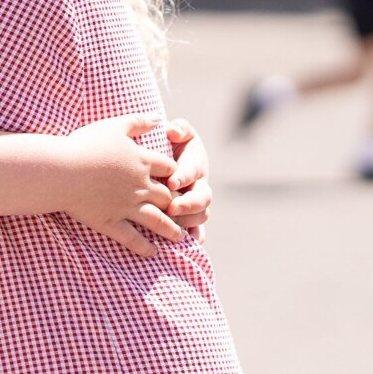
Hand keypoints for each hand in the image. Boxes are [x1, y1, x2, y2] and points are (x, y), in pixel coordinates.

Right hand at [61, 112, 184, 257]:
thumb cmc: (85, 144)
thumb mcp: (115, 125)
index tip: (176, 178)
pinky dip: (144, 247)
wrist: (61, 170)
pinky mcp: (110, 221)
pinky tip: (153, 253)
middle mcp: (140, 186)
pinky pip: (132, 238)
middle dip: (177, 204)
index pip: (169, 169)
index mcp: (142, 161)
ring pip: (156, 220)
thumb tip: (161, 117)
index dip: (174, 173)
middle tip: (183, 211)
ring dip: (170, 229)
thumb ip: (140, 121)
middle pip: (167, 196)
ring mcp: (126, 206)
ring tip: (179, 237)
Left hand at [162, 119, 210, 242]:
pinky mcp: (192, 217)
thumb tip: (174, 131)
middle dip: (188, 204)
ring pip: (201, 216)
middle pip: (202, 198)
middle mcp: (200, 185)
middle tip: (171, 208)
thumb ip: (179, 128)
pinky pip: (198, 231)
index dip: (183, 176)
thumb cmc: (171, 142)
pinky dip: (194, 238)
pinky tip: (185, 245)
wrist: (171, 157)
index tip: (171, 182)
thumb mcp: (177, 131)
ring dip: (187, 221)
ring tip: (170, 223)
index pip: (192, 171)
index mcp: (196, 164)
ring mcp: (198, 203)